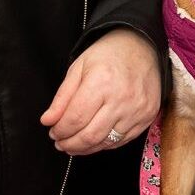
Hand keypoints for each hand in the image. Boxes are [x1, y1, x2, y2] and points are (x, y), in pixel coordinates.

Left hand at [42, 28, 159, 154]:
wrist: (142, 46)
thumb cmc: (108, 55)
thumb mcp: (78, 68)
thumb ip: (62, 97)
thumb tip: (48, 121)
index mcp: (101, 82)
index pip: (75, 119)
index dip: (60, 131)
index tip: (53, 132)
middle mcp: (121, 98)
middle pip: (90, 136)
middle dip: (70, 144)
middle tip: (60, 143)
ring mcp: (137, 110)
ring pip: (106, 143)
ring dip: (86, 148)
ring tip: (74, 145)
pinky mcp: (147, 117)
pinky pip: (122, 140)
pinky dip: (104, 145)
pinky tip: (94, 140)